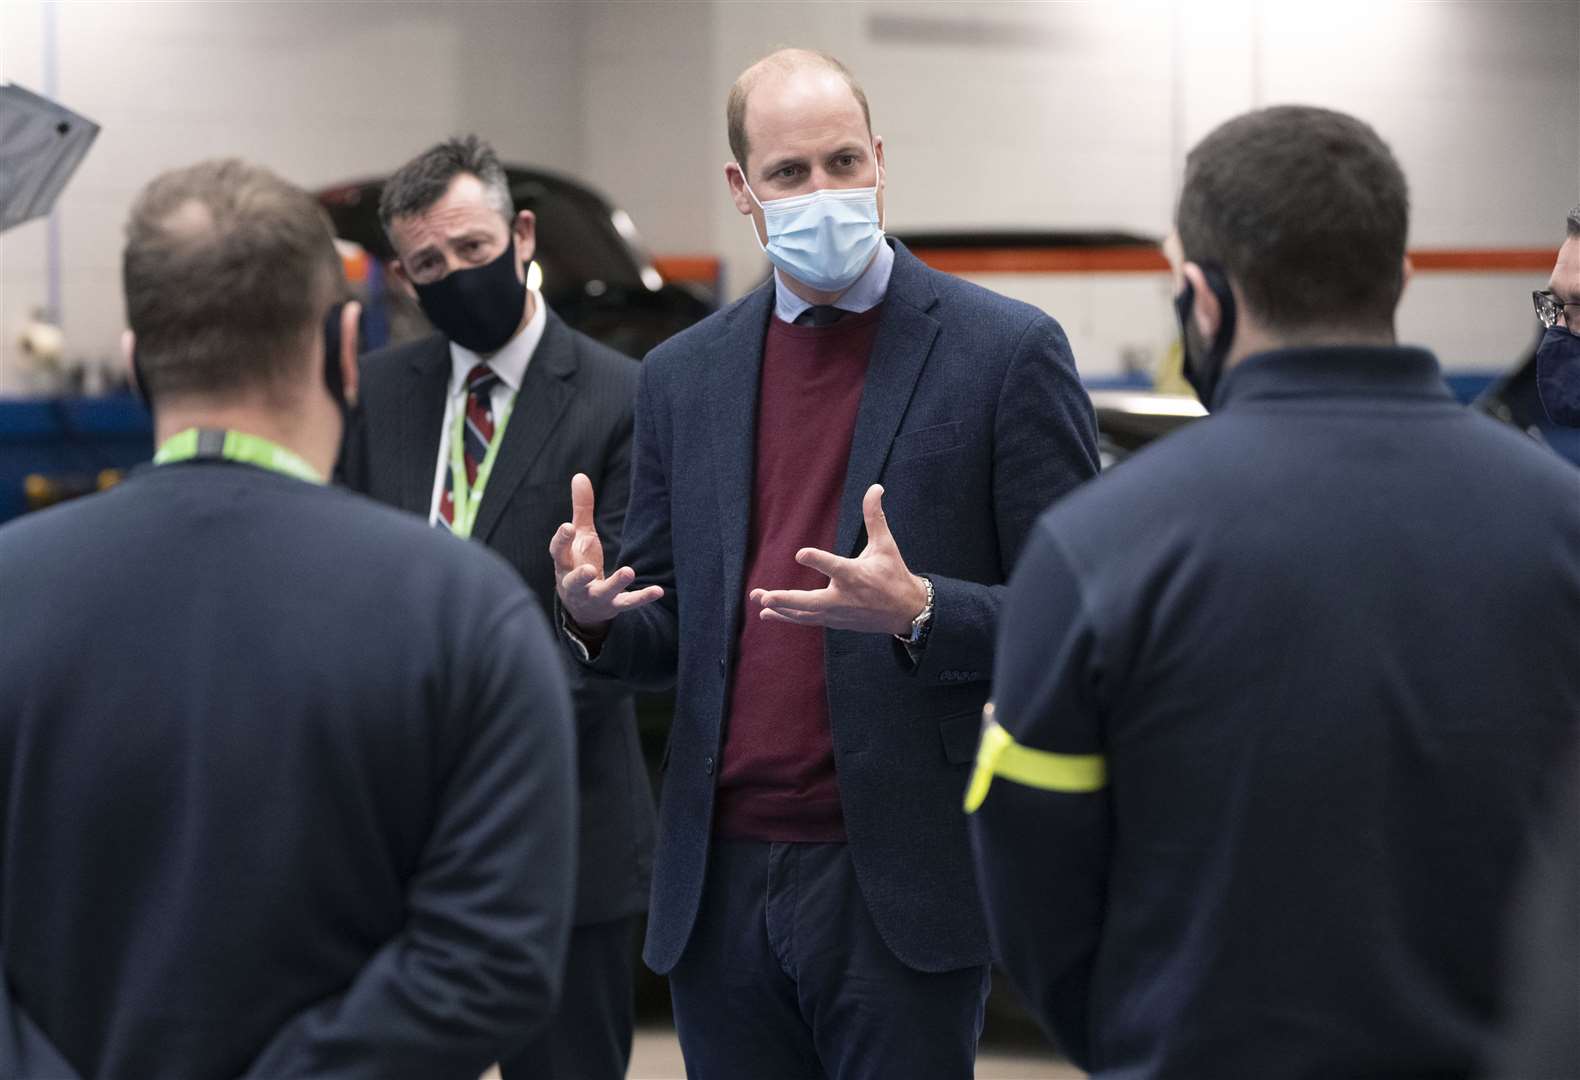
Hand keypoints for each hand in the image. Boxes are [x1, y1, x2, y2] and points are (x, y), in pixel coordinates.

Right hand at [550, 472, 662, 631]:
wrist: (582, 607)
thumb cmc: (579, 563)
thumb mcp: (580, 536)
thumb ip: (581, 509)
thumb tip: (580, 475)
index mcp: (565, 564)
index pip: (559, 552)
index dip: (562, 539)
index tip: (567, 526)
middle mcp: (576, 583)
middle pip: (574, 580)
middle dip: (581, 576)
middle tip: (589, 568)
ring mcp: (594, 597)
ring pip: (603, 593)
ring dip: (615, 583)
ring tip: (628, 571)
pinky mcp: (613, 606)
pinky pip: (627, 603)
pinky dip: (642, 598)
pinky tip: (658, 590)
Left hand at [751, 484, 928, 635]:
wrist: (906, 611)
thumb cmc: (893, 574)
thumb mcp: (885, 545)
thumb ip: (874, 517)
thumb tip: (875, 487)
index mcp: (856, 575)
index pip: (834, 567)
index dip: (818, 560)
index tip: (800, 553)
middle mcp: (844, 597)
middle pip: (810, 602)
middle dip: (785, 599)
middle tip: (764, 596)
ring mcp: (838, 613)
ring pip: (804, 614)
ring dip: (780, 609)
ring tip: (758, 602)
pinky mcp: (835, 621)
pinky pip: (807, 620)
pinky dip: (787, 618)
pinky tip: (767, 615)